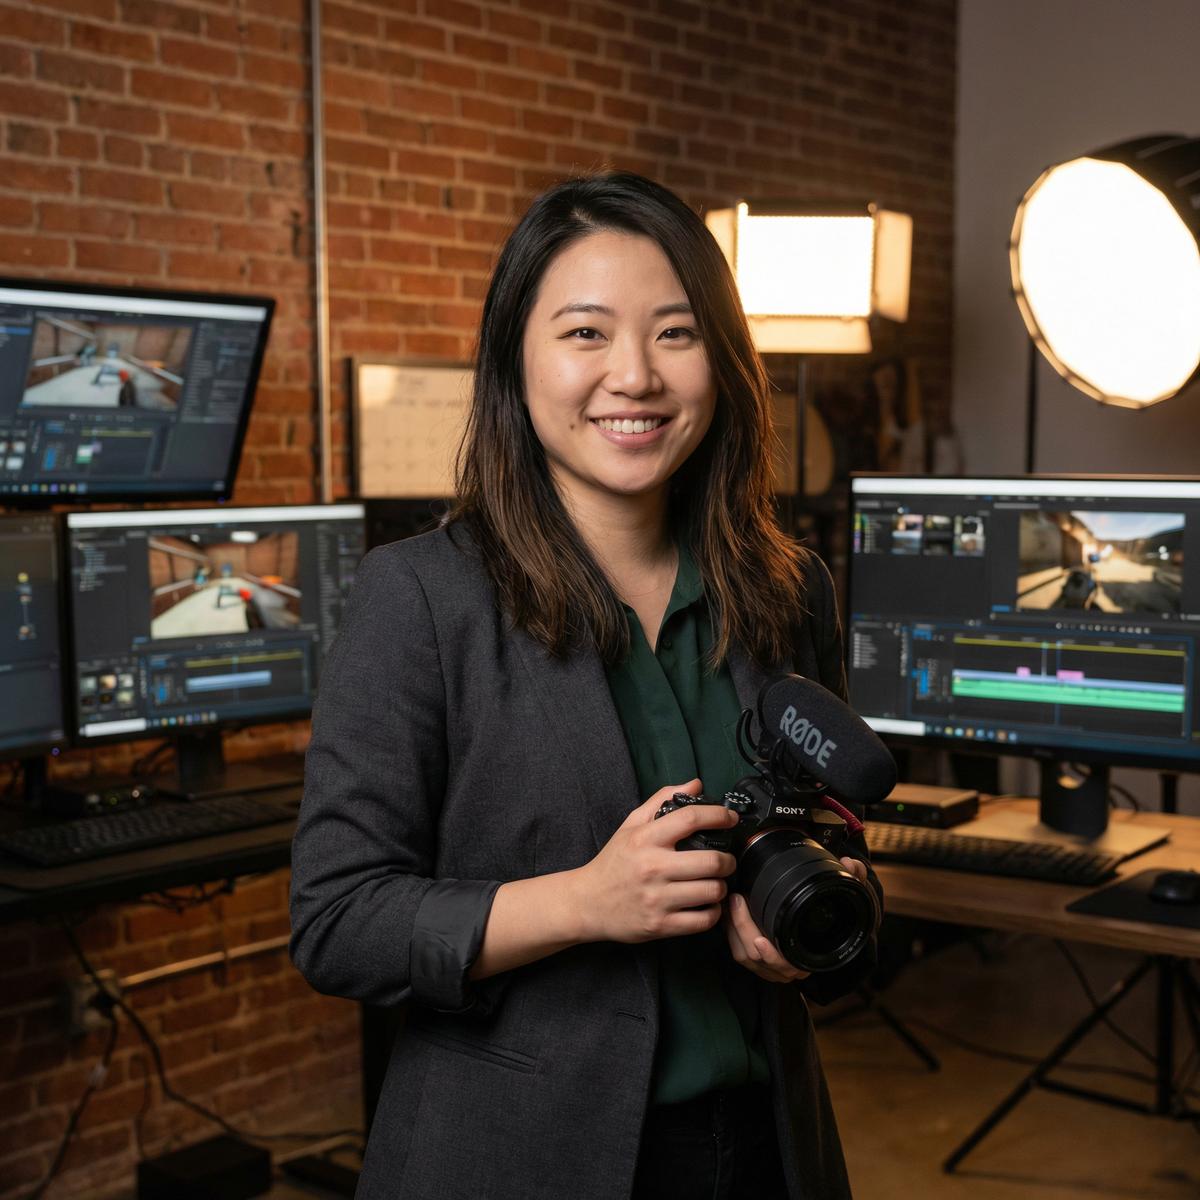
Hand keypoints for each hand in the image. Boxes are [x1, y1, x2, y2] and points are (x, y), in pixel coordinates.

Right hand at [572, 779, 738, 944]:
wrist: (587, 902)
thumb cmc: (613, 862)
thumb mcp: (631, 825)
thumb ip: (662, 800)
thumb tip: (695, 784)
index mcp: (645, 839)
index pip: (690, 819)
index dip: (718, 815)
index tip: (730, 818)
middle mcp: (652, 867)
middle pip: (711, 861)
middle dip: (728, 860)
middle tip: (726, 860)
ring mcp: (657, 899)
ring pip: (711, 891)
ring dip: (721, 886)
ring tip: (714, 882)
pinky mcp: (660, 925)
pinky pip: (703, 920)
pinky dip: (712, 912)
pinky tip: (706, 904)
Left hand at [724, 856, 867, 983]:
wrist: (830, 931)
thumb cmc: (836, 917)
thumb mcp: (849, 899)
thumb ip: (855, 879)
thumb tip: (850, 863)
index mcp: (810, 957)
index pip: (787, 965)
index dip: (772, 956)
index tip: (760, 939)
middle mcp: (790, 967)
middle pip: (758, 959)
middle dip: (743, 930)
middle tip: (737, 900)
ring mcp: (772, 966)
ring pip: (745, 956)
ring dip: (733, 930)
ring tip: (730, 903)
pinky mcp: (758, 960)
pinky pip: (739, 952)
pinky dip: (730, 933)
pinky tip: (727, 912)